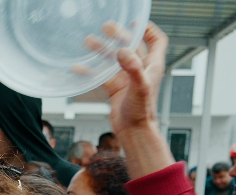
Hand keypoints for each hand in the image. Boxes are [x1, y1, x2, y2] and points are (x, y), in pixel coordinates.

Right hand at [97, 22, 174, 178]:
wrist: (133, 132)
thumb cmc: (142, 112)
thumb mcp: (140, 87)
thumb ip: (133, 68)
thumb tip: (123, 51)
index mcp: (152, 66)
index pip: (157, 40)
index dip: (149, 29)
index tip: (136, 22)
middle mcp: (140, 69)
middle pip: (132, 45)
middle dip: (119, 35)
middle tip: (107, 27)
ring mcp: (127, 78)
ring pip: (114, 58)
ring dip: (102, 50)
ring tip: (88, 42)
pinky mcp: (116, 88)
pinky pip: (102, 75)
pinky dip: (90, 70)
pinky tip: (78, 68)